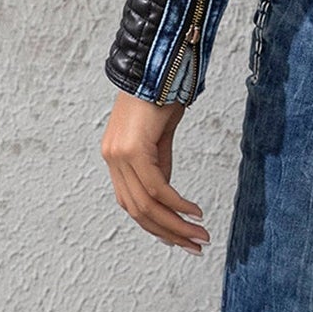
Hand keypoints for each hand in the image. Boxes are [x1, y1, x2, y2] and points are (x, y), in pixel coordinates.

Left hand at [101, 92, 206, 251]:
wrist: (158, 64)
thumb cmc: (161, 96)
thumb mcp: (160, 138)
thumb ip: (160, 167)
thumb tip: (166, 197)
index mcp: (116, 158)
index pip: (131, 204)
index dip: (155, 226)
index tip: (180, 240)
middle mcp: (112, 159)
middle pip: (138, 210)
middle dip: (169, 233)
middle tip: (195, 246)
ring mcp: (119, 155)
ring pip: (147, 204)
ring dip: (176, 224)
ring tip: (200, 236)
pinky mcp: (133, 149)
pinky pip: (156, 188)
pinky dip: (177, 204)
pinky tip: (194, 212)